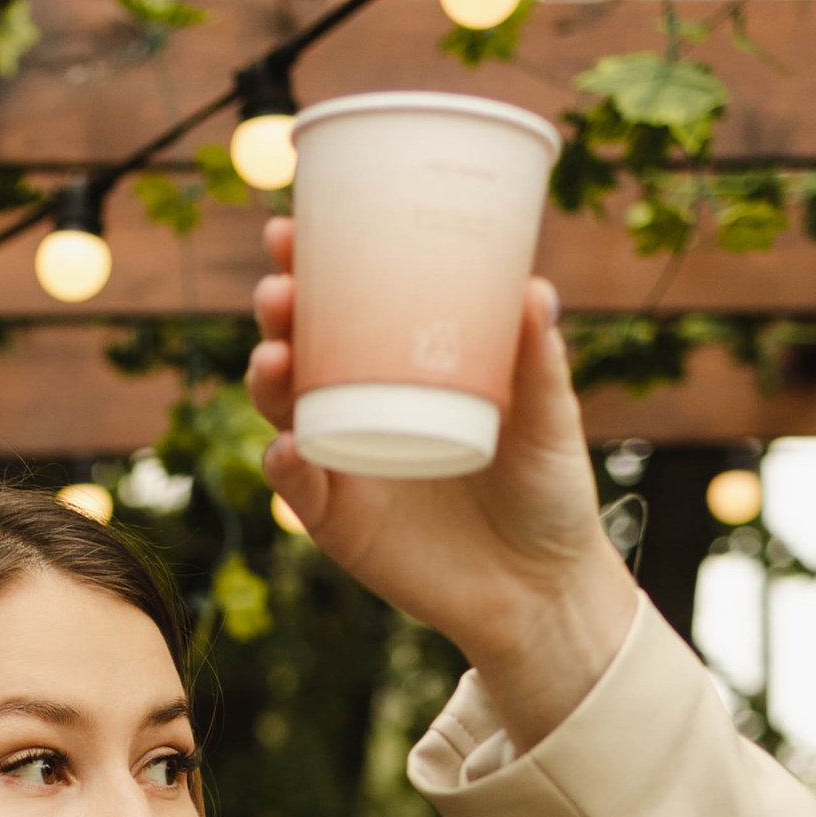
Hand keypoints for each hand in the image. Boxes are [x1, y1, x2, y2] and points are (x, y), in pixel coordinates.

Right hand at [247, 223, 641, 751]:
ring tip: (275, 354)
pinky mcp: (339, 523)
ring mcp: (343, 464)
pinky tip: (286, 447)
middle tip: (279, 288)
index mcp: (400, 369)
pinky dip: (286, 468)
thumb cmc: (544, 490)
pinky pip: (298, 489)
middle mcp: (360, 408)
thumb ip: (537, 360)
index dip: (310, 267)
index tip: (291, 228)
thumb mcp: (548, 417)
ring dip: (267, 378)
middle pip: (299, 348)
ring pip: (284, 411)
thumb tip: (535, 290)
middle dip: (277, 313)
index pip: (343, 307)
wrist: (540, 588)